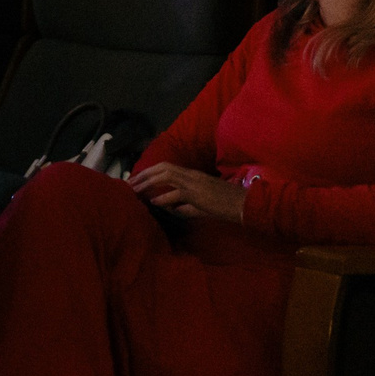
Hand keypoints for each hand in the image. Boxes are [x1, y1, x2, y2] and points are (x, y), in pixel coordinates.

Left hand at [127, 162, 245, 222]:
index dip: (150, 172)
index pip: (167, 167)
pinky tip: (154, 202)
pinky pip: (177, 193)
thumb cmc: (225, 204)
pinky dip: (164, 197)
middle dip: (144, 174)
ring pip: (167, 176)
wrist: (244, 204)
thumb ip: (186, 205)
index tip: (137, 179)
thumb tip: (172, 208)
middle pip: (163, 167)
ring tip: (136, 190)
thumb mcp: (201, 204)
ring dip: (149, 182)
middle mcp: (192, 175)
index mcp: (193, 175)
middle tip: (130, 184)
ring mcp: (195, 183)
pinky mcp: (199, 194)